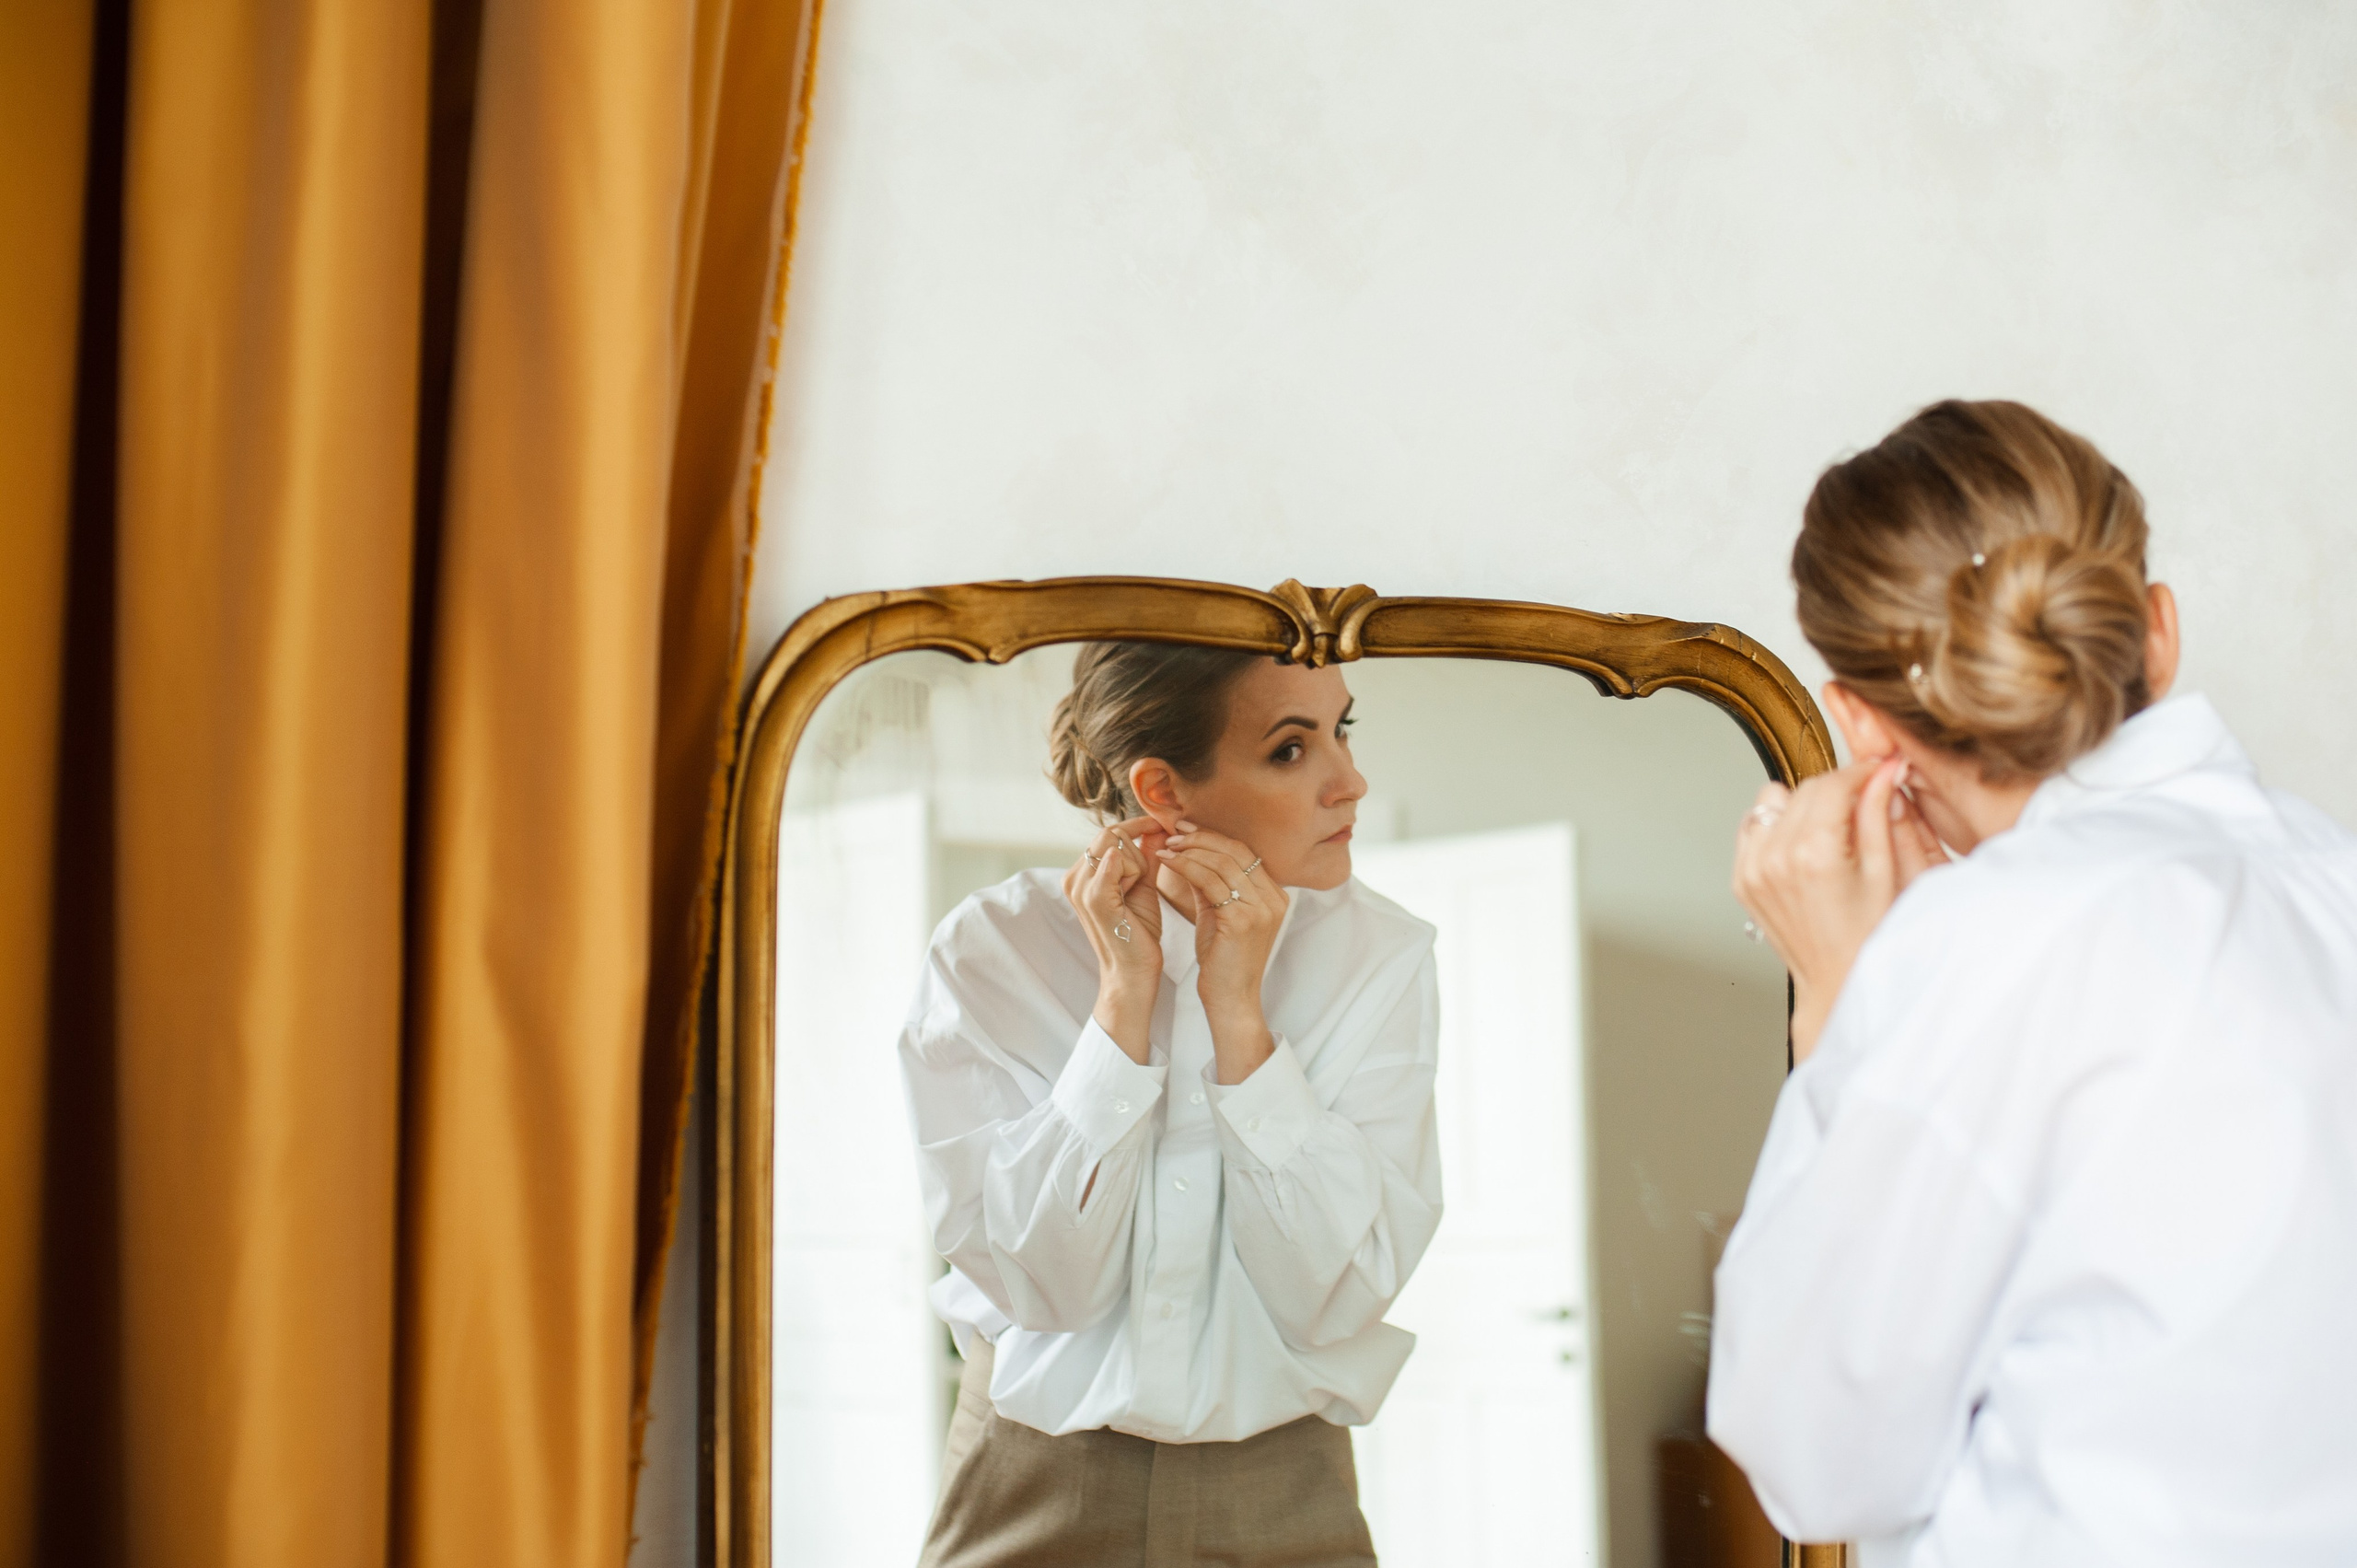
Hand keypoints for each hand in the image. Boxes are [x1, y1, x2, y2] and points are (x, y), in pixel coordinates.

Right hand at [1063, 815, 1168, 1061]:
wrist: (1134, 974)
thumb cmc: (1138, 933)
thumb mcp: (1142, 887)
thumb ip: (1147, 856)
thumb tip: (1159, 827)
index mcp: (1081, 874)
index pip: (1108, 833)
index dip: (1137, 828)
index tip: (1163, 827)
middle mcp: (1074, 878)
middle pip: (1110, 835)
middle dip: (1137, 848)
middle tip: (1148, 875)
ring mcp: (1081, 889)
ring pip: (1114, 845)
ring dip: (1136, 862)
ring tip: (1140, 888)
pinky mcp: (1095, 900)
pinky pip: (1110, 863)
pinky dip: (1127, 865)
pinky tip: (1136, 878)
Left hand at [1155, 821, 1288, 1082]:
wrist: (1230, 1000)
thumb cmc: (1223, 960)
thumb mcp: (1220, 914)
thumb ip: (1212, 884)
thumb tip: (1190, 851)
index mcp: (1275, 895)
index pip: (1244, 851)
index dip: (1214, 836)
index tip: (1185, 828)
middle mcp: (1275, 898)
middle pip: (1236, 851)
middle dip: (1201, 837)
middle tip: (1173, 830)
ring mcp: (1262, 908)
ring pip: (1222, 862)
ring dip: (1189, 850)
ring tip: (1165, 846)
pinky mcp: (1243, 919)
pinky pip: (1209, 881)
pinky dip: (1185, 867)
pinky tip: (1166, 862)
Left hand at [1732, 755, 1946, 1061]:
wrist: (1835, 980)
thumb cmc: (1867, 938)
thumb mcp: (1885, 871)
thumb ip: (1879, 814)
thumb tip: (1886, 771)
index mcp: (1814, 854)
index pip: (1834, 783)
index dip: (1860, 772)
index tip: (1876, 772)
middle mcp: (1775, 857)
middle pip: (1805, 788)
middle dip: (1836, 787)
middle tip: (1861, 799)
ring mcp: (1752, 868)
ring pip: (1773, 800)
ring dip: (1801, 804)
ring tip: (1829, 830)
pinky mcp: (1741, 877)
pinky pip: (1753, 827)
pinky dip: (1776, 826)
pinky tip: (1802, 845)